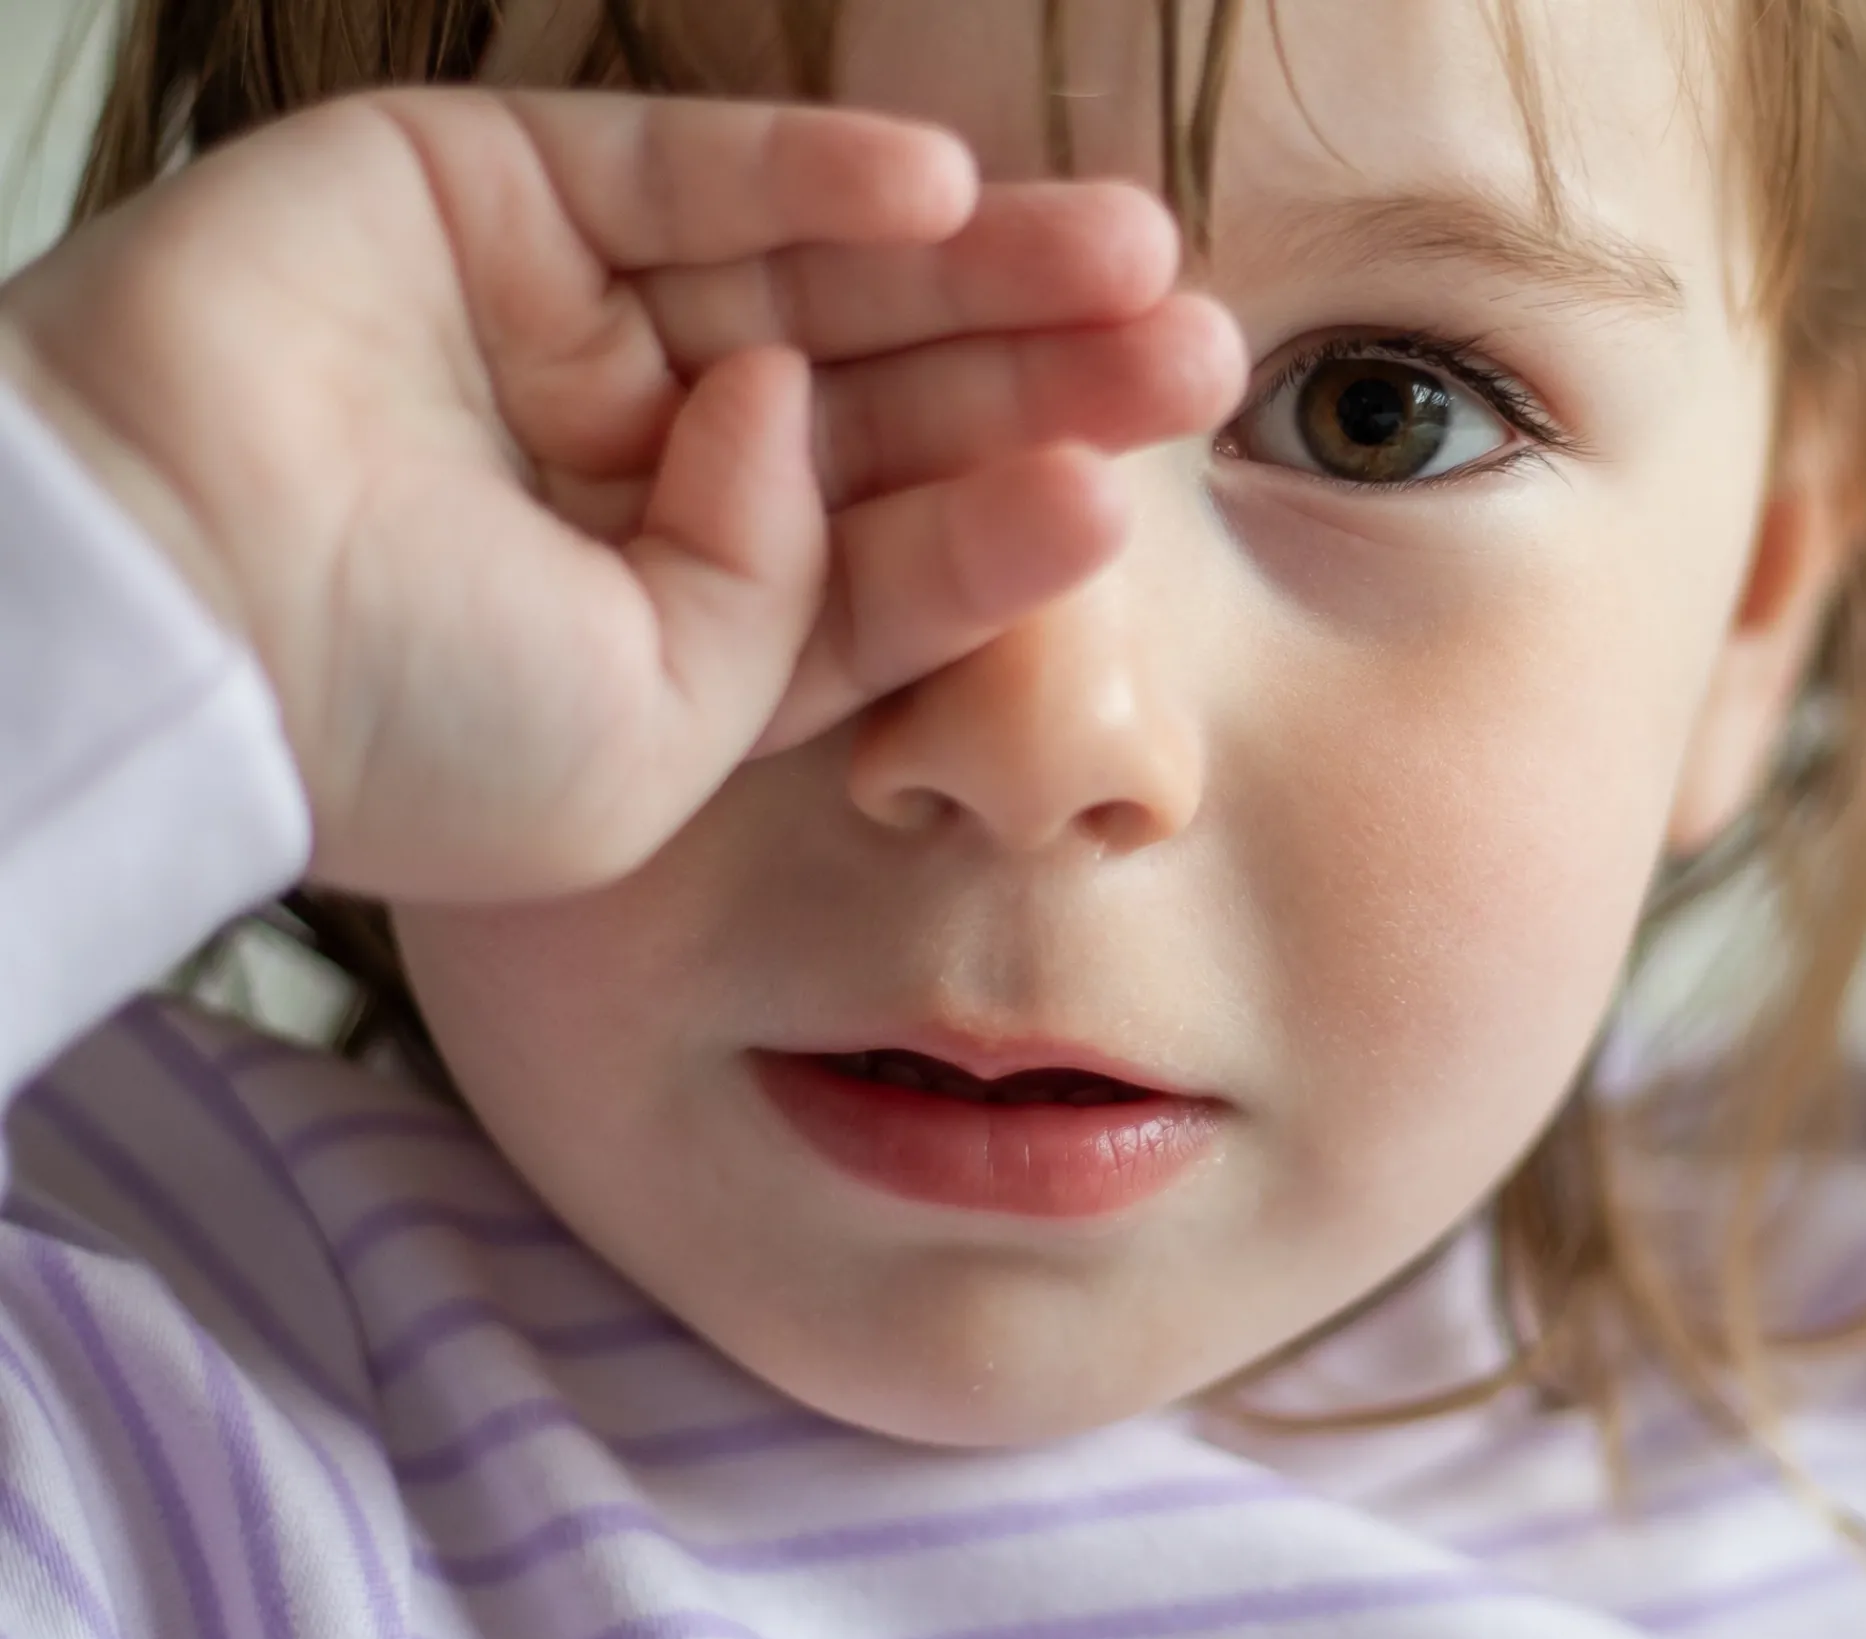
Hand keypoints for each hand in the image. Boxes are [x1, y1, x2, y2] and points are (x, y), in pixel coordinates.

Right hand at [0, 88, 1245, 902]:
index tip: (1124, 500)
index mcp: (678, 619)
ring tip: (1130, 256)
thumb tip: (803, 424)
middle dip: (1033, 382)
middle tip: (1193, 361)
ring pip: (811, 277)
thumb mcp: (656, 738)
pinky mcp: (484, 197)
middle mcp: (635, 468)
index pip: (880, 562)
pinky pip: (677, 171)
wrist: (168, 624)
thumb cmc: (414, 727)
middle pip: (882, 411)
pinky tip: (942, 189)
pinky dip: (805, 173)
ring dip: (974, 266)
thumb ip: (778, 609)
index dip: (1004, 526)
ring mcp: (564, 328)